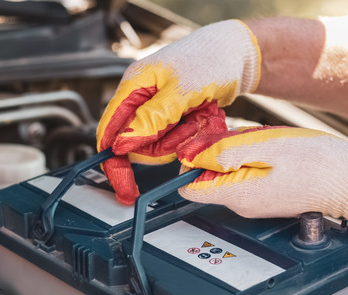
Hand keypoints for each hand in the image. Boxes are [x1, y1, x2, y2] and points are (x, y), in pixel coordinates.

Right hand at [97, 20, 260, 203]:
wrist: (237, 53)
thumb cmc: (210, 58)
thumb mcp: (181, 90)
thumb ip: (151, 117)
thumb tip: (123, 143)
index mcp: (132, 87)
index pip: (109, 132)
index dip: (115, 163)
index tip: (126, 188)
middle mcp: (141, 100)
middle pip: (138, 145)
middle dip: (166, 144)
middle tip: (189, 125)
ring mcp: (158, 110)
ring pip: (160, 146)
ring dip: (184, 137)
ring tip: (200, 114)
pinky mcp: (174, 117)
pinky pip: (178, 140)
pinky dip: (194, 133)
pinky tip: (205, 115)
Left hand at [176, 126, 347, 230]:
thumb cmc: (320, 163)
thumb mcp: (267, 147)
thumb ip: (225, 152)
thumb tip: (191, 156)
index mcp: (237, 194)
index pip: (189, 186)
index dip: (190, 161)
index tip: (205, 141)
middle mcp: (241, 204)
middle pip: (209, 175)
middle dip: (219, 151)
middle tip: (246, 136)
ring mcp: (255, 202)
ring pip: (229, 170)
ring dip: (240, 151)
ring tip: (267, 143)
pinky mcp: (267, 195)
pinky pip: (248, 172)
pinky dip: (255, 156)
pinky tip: (275, 150)